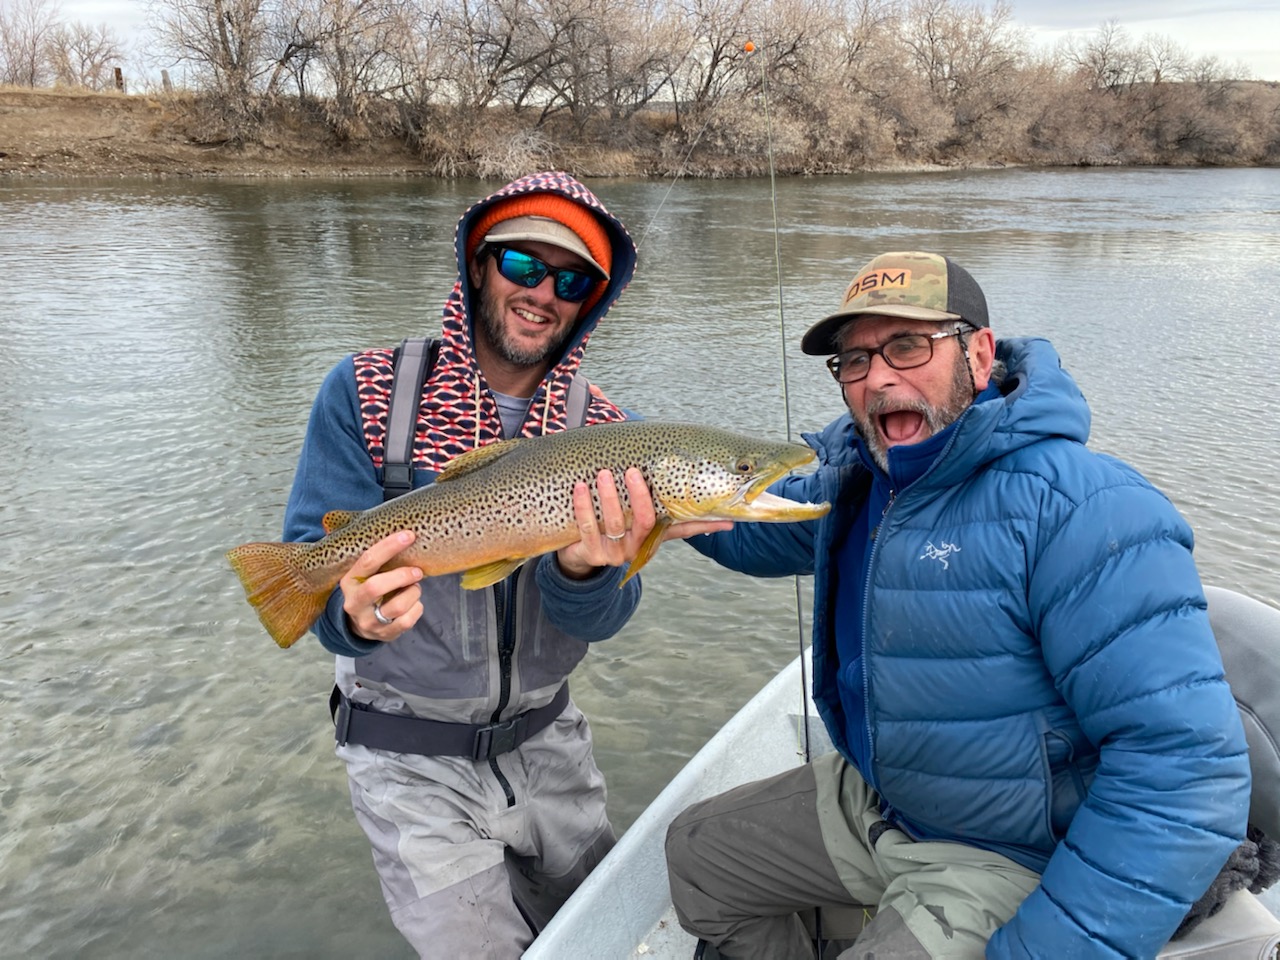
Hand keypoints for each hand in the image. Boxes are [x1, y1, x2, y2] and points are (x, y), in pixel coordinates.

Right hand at [341, 529, 423, 640]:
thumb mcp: (364, 575)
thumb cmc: (368, 590)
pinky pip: (408, 620)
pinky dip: (417, 608)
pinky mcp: (384, 635)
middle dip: (403, 576)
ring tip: (414, 587)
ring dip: (413, 592)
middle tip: (418, 571)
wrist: (357, 625)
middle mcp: (355, 603)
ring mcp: (368, 621)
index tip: (409, 536)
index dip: (389, 546)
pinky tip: (414, 603)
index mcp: (349, 582)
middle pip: (377, 587)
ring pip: (398, 606)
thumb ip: (379, 561)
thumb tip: (407, 537)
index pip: (368, 561)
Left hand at [556, 468, 731, 579]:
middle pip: (645, 520)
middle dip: (640, 495)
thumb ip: (660, 507)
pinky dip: (583, 506)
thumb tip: (686, 485)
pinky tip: (579, 487)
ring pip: (615, 522)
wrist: (579, 556)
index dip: (704, 524)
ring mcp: (615, 552)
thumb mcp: (637, 520)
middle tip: (632, 471)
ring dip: (609, 496)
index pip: (683, 529)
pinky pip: (588, 527)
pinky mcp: (592, 554)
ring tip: (603, 474)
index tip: (725, 516)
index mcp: (653, 537)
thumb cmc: (613, 527)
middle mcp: (638, 546)